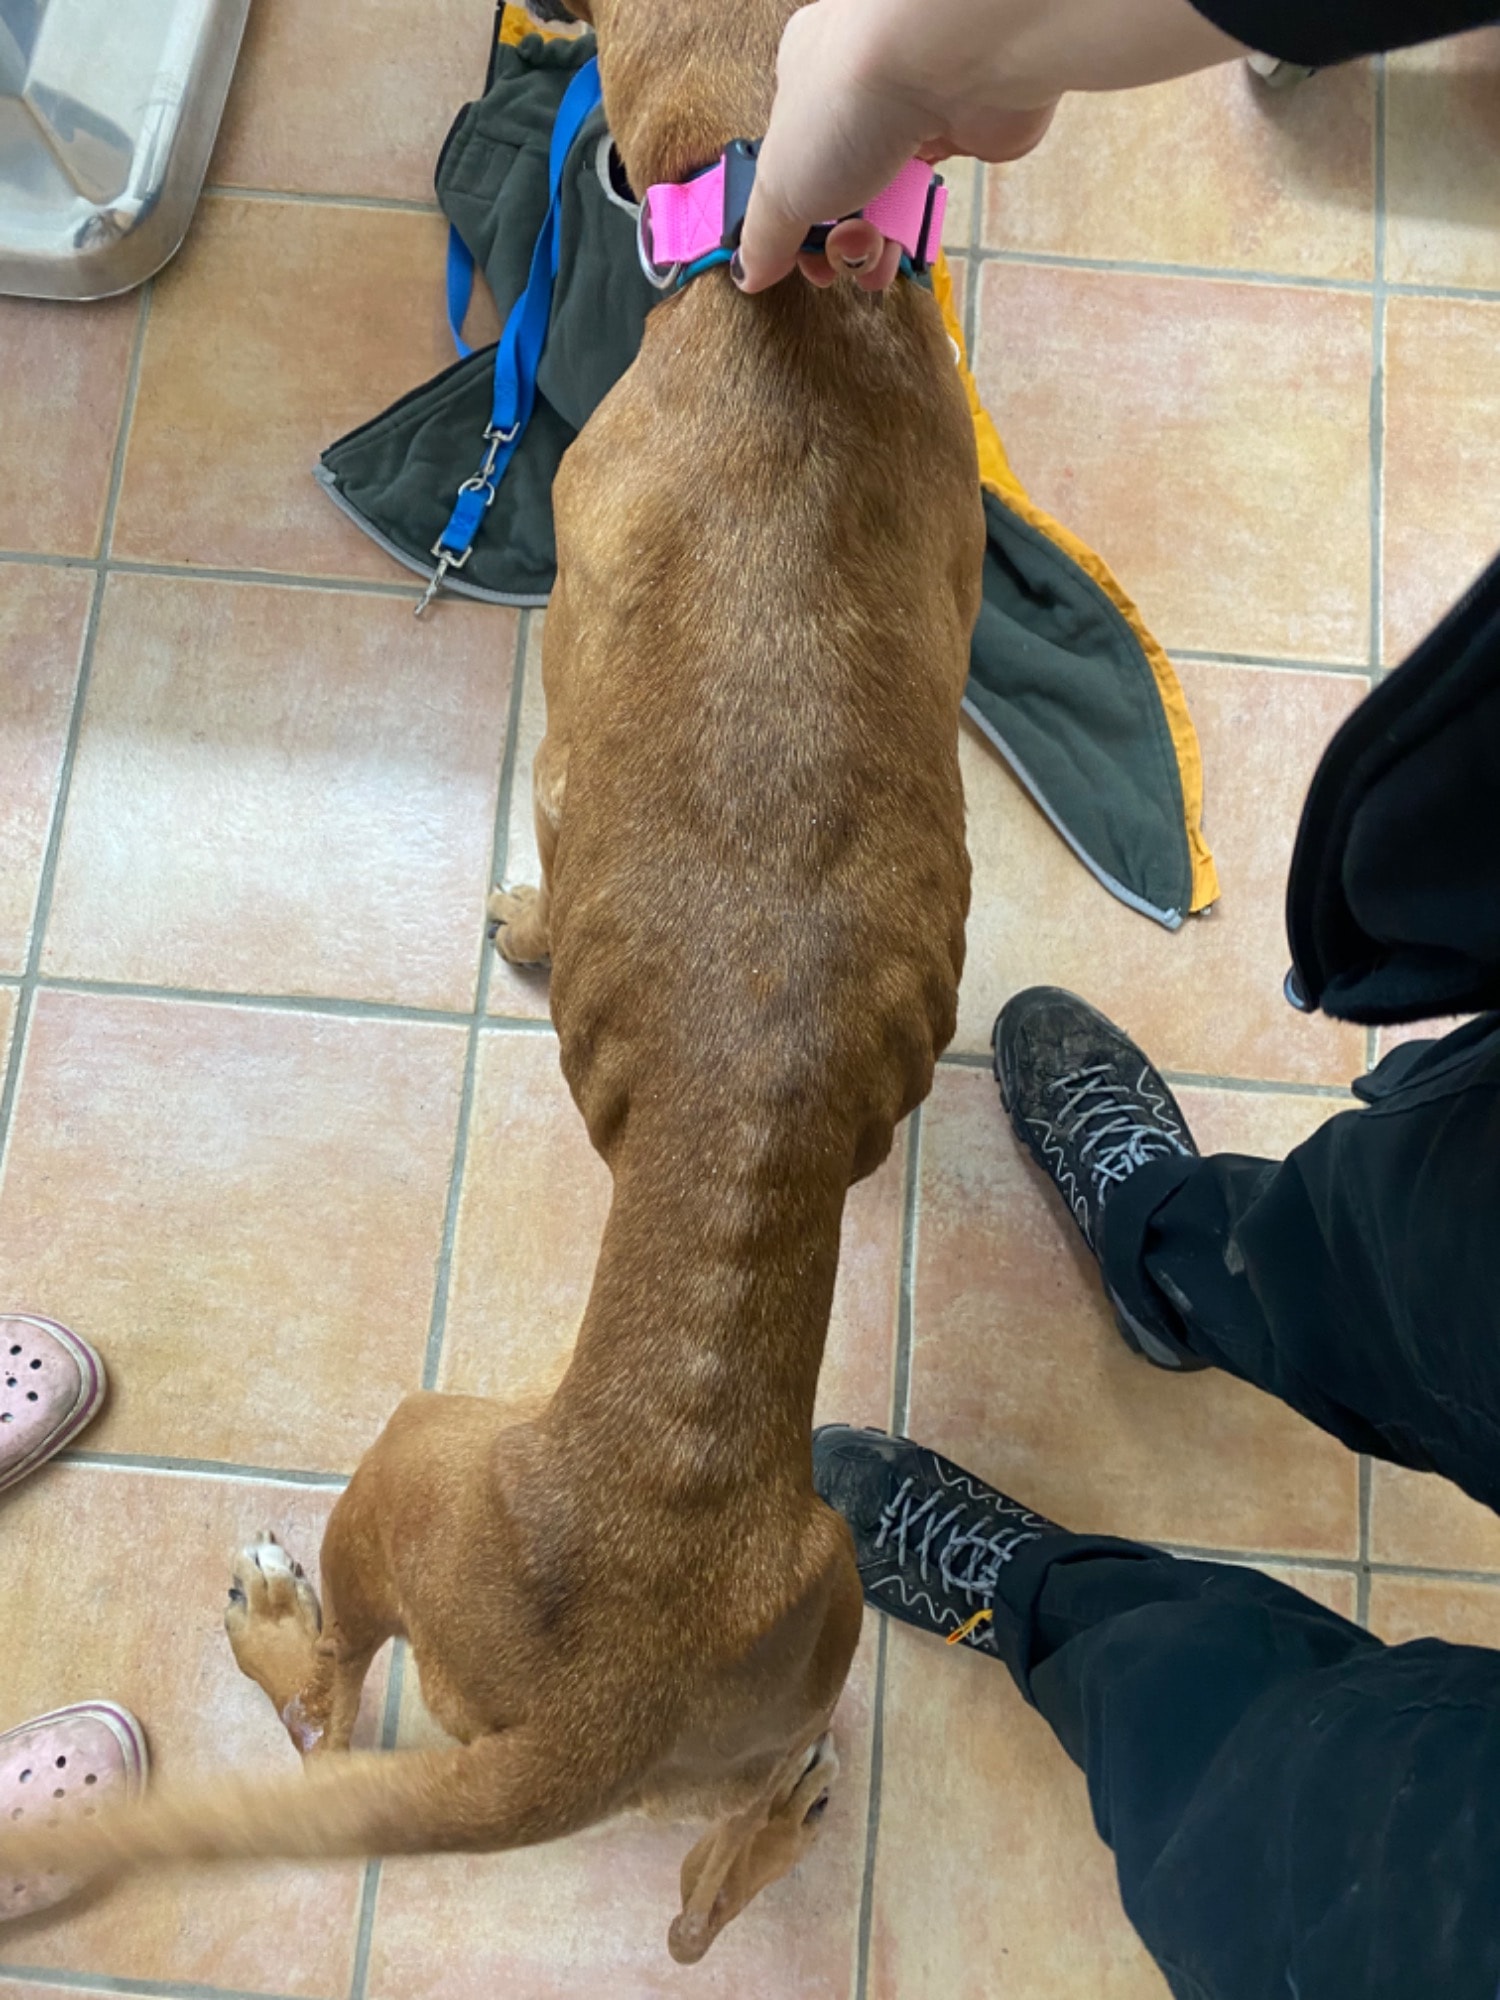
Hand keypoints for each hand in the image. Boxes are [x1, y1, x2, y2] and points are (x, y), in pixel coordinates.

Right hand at [735, 0, 1244, 293]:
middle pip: (849, 177)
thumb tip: (744, 276)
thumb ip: (767, 231)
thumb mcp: (787, 175)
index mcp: (810, 73)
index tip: (797, 268)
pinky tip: (920, 238)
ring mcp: (936, 99)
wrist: (970, 35)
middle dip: (842, 236)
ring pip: (901, 185)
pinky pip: (955, 179)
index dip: (793, 219)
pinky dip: (936, 213)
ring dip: (884, 236)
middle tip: (845, 274)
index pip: (793, 156)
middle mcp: (871, 77)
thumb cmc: (861, 91)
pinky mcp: (993, 125)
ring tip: (880, 264)